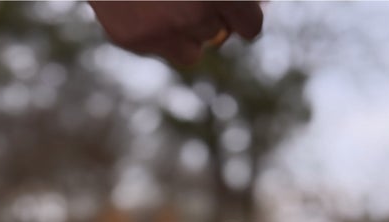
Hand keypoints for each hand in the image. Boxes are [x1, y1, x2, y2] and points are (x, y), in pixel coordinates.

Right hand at [89, 1, 262, 64]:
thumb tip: (257, 5)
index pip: (251, 26)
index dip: (245, 16)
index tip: (240, 10)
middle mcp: (190, 16)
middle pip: (216, 33)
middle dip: (209, 15)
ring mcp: (158, 33)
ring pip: (190, 50)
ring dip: (186, 31)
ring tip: (166, 1)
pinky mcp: (131, 40)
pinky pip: (157, 47)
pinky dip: (154, 30)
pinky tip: (140, 3)